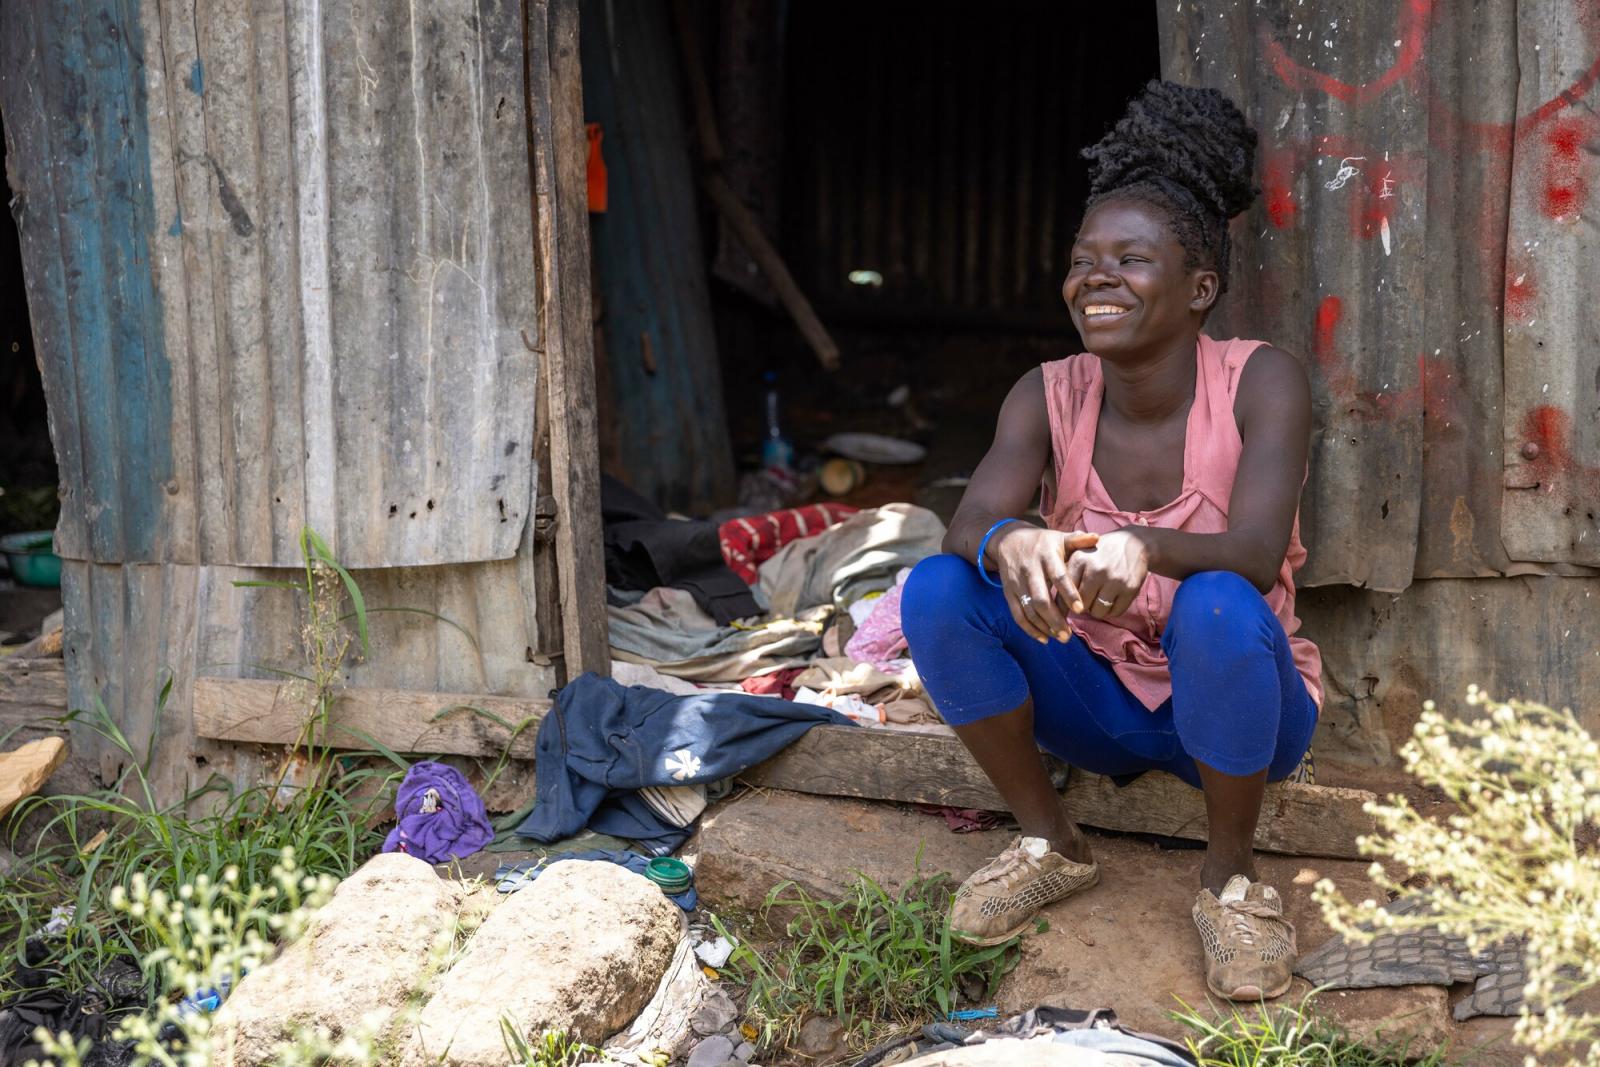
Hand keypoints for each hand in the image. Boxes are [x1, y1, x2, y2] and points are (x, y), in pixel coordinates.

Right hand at [990, 525, 1099, 642]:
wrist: (1008, 539)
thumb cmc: (1041, 541)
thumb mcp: (1058, 537)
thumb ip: (1077, 540)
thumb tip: (1097, 537)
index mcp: (1046, 555)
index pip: (1058, 576)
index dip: (1068, 593)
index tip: (1080, 609)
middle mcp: (1030, 570)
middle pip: (1041, 599)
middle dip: (1054, 619)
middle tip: (1068, 635)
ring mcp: (1017, 582)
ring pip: (1029, 609)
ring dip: (1044, 626)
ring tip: (1060, 637)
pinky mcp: (1008, 592)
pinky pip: (1017, 614)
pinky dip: (1029, 628)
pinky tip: (1043, 638)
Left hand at [1066, 528, 1150, 618]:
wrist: (1134, 543)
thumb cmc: (1101, 553)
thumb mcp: (1081, 554)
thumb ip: (1066, 575)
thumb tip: (1053, 606)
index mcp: (1080, 559)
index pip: (1065, 592)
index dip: (1065, 603)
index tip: (1067, 607)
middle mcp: (1096, 569)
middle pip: (1081, 605)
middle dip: (1083, 606)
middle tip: (1088, 599)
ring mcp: (1114, 579)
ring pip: (1098, 611)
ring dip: (1098, 610)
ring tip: (1100, 599)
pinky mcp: (1130, 588)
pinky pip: (1115, 612)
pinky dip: (1112, 611)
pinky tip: (1113, 600)